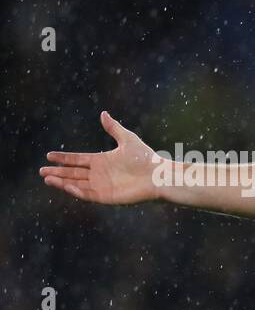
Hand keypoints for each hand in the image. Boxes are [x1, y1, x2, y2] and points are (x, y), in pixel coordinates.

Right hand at [41, 111, 164, 204]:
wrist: (158, 176)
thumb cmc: (146, 158)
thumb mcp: (127, 139)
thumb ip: (113, 128)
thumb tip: (103, 113)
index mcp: (102, 161)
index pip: (78, 160)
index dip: (64, 159)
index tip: (49, 155)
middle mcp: (100, 174)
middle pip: (73, 173)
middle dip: (57, 172)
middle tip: (42, 171)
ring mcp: (102, 186)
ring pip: (77, 184)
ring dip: (62, 182)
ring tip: (47, 178)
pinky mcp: (107, 196)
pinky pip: (87, 194)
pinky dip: (75, 191)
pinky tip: (65, 185)